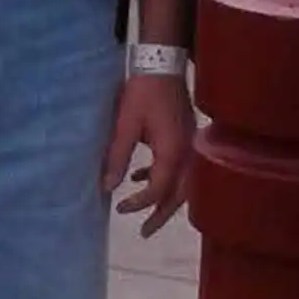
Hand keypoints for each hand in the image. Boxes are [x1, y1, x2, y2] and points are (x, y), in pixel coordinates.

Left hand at [102, 76, 194, 235]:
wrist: (162, 66)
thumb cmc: (142, 94)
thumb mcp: (125, 126)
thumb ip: (117, 158)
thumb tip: (108, 187)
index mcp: (172, 152)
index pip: (159, 190)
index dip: (140, 204)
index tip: (121, 208)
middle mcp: (187, 154)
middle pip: (179, 195)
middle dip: (161, 215)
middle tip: (145, 233)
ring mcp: (190, 146)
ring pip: (183, 183)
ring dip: (165, 198)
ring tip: (147, 212)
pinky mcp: (187, 138)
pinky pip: (180, 167)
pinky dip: (163, 177)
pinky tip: (143, 176)